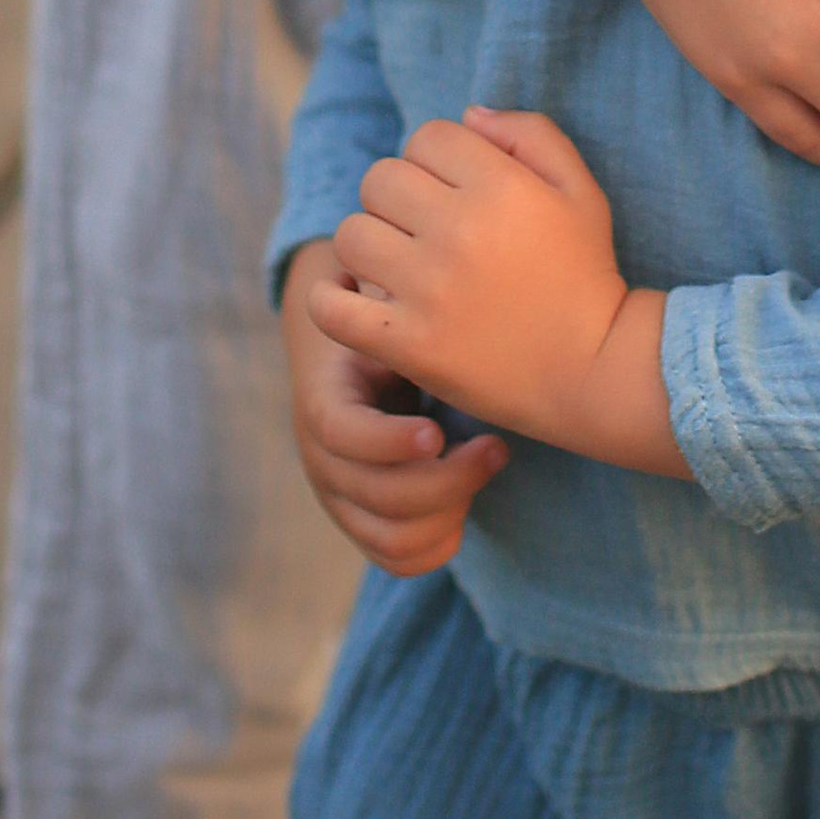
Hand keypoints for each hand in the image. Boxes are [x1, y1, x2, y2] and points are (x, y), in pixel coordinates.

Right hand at [280, 236, 507, 575]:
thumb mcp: (384, 297)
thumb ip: (402, 292)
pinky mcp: (365, 518)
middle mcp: (322, 454)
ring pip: (388, 536)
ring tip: (493, 458)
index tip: (436, 430)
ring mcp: (341, 493)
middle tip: (497, 446)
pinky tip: (471, 503)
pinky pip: (396, 556)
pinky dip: (437, 543)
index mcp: (323, 395)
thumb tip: (433, 262)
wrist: (352, 347)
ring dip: (447, 510)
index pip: (337, 432)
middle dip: (442, 481)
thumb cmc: (384, 311)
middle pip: (371, 496)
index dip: (385, 441)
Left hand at [309, 110, 681, 473]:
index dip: (437, 158)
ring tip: (398, 264)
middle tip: (424, 228)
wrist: (592, 370)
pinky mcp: (408, 344)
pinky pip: (332, 307)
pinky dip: (331, 300)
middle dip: (399, 196)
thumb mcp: (580, 189)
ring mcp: (429, 289)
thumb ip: (530, 133)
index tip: (455, 190)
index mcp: (499, 187)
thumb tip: (468, 114)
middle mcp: (459, 231)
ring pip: (352, 234)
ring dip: (370, 244)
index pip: (426, 137)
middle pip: (380, 178)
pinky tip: (356, 297)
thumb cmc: (584, 274)